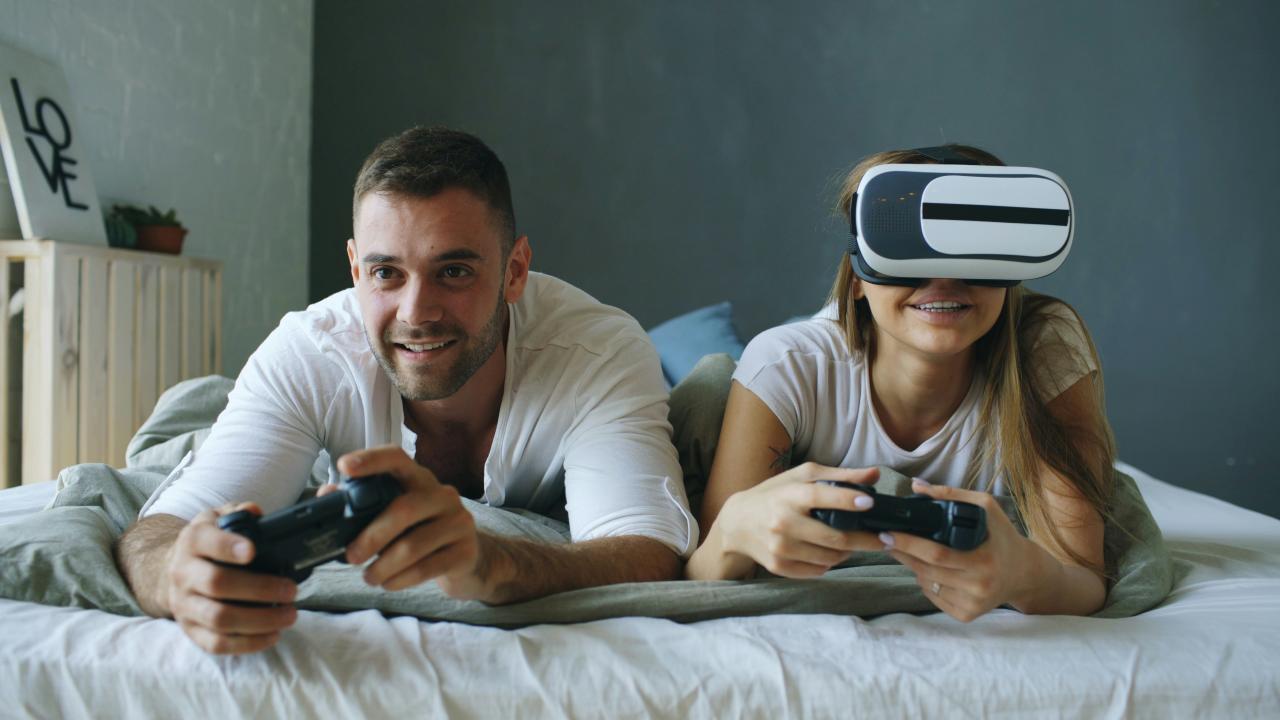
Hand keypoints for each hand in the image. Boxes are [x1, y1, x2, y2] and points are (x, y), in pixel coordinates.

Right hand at [166, 502, 298, 654]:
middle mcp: (183, 573)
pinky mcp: (190, 630)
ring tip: (290, 614)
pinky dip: (248, 643)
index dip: (228, 547)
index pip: (207, 543)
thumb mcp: (219, 518)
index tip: (253, 551)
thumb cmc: (210, 542)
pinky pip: (217, 644)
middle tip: (291, 590)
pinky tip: (273, 635)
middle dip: (260, 589)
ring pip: (219, 618)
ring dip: (260, 620)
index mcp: (193, 541)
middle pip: (218, 584)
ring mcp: (184, 605)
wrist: (175, 569)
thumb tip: (255, 511)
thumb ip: (238, 512)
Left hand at [332, 446, 484, 598]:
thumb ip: (363, 506)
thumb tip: (328, 495)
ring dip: (384, 566)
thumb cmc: (420, 533)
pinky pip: (427, 567)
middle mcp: (443, 495)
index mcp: (420, 480)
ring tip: (369, 578)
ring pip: (413, 545)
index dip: (371, 460)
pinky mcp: (465, 552)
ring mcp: (459, 522)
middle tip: (350, 557)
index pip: (397, 458)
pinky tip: (389, 584)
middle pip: (404, 509)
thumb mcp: (394, 516)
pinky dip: (401, 579)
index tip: (344, 467)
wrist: (467, 560)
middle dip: (372, 536)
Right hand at [716, 463, 882, 577]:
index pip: (822, 496)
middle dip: (865, 540)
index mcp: (789, 495)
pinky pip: (817, 571)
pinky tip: (830, 554)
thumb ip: (839, 476)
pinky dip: (829, 563)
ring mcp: (780, 548)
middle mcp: (782, 522)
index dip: (848, 500)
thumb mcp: (801, 477)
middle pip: (835, 538)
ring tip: (853, 544)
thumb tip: (875, 474)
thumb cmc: (775, 494)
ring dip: (848, 553)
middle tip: (884, 539)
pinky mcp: (778, 567)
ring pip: (830, 558)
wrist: (736, 523)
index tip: (871, 503)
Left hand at [882, 480, 1035, 622]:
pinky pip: (934, 598)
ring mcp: (973, 604)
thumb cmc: (1002, 536)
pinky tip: (930, 570)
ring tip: (911, 552)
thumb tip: (917, 487)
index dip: (909, 543)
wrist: (1023, 573)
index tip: (888, 533)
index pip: (937, 553)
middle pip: (927, 570)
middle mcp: (979, 586)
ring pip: (927, 584)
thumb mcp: (986, 508)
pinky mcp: (967, 615)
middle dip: (903, 553)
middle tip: (887, 539)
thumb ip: (952, 495)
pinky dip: (926, 582)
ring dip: (913, 567)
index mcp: (984, 560)